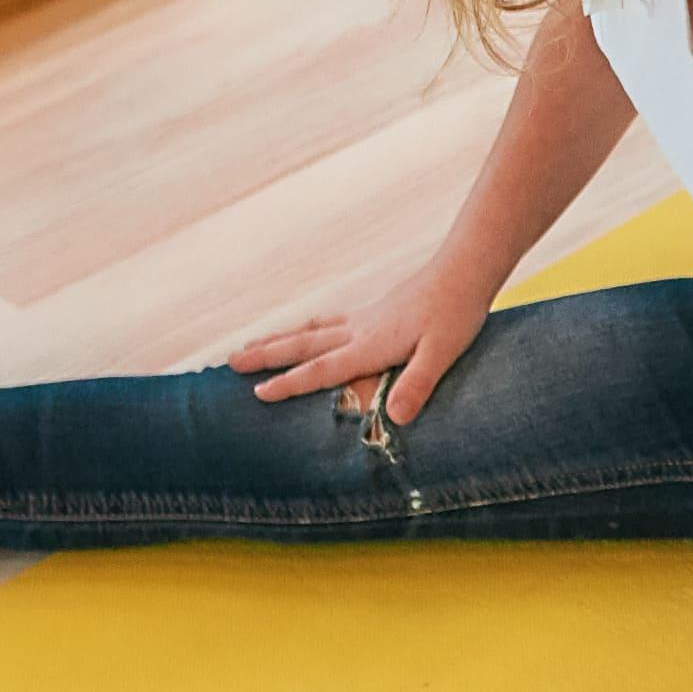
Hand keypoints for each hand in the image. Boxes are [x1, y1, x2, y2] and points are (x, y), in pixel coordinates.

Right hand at [233, 273, 481, 425]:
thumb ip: (417, 385)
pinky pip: (327, 322)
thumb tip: (396, 419)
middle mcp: (358, 331)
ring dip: (278, 339)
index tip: (257, 393)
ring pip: (309, 331)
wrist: (462, 272)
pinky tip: (304, 327)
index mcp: (369, 345)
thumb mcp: (442, 354)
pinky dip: (306, 327)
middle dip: (265, 356)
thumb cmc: (455, 315)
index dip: (289, 383)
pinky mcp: (373, 313)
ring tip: (248, 345)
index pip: (322, 369)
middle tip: (229, 363)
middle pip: (302, 345)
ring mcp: (362, 319)